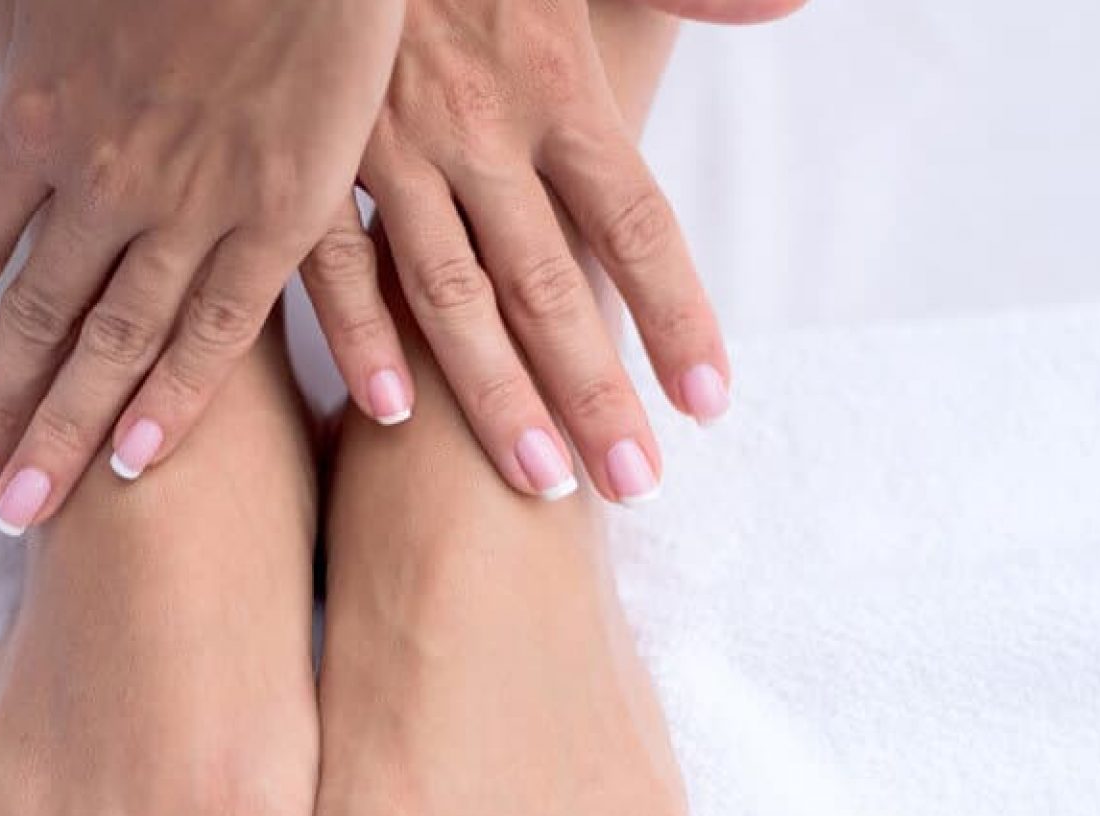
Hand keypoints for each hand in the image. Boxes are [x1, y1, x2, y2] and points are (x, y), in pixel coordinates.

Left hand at [0, 0, 401, 533]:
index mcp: (38, 113)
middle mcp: (103, 176)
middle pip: (33, 321)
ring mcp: (193, 203)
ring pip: (117, 343)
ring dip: (70, 434)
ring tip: (29, 509)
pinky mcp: (281, 213)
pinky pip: (224, 325)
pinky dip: (183, 396)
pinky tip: (149, 458)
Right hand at [298, 0, 728, 503]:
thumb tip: (792, 4)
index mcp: (553, 82)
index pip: (634, 220)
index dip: (676, 314)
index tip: (710, 403)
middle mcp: (480, 131)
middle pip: (552, 284)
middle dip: (596, 391)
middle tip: (636, 484)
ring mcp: (389, 152)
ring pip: (450, 294)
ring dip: (495, 396)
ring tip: (544, 484)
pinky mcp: (308, 158)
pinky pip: (330, 258)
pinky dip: (361, 334)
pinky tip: (393, 411)